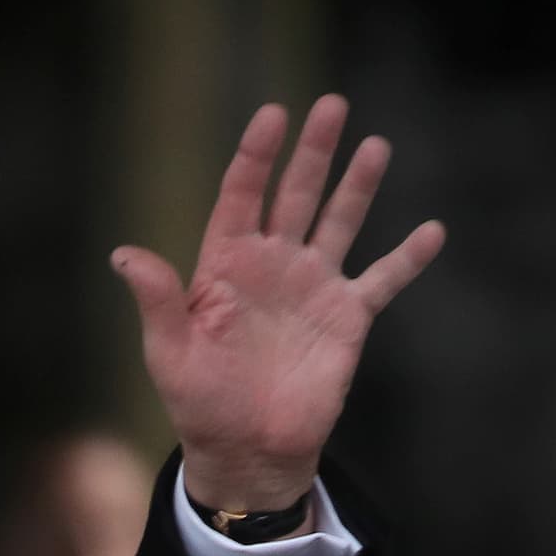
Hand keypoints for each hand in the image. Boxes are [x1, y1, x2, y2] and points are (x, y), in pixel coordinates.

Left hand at [113, 97, 445, 516]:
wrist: (247, 451)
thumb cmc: (200, 403)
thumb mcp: (168, 353)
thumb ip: (158, 300)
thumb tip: (123, 255)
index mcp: (226, 265)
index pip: (241, 196)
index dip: (256, 156)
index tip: (272, 115)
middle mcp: (273, 266)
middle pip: (296, 195)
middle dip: (313, 152)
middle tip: (331, 105)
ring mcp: (313, 288)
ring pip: (340, 222)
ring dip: (358, 185)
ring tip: (376, 145)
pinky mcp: (347, 319)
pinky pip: (382, 280)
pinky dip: (407, 258)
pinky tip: (432, 231)